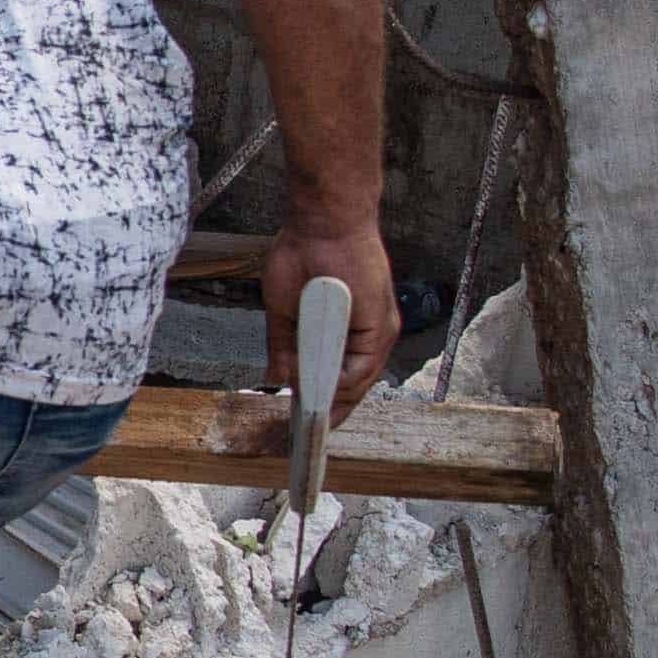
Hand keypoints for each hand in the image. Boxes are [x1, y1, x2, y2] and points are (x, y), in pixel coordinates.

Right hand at [255, 206, 398, 410]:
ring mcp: (375, 330)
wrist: (321, 222)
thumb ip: (282, 347)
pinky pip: (362, 367)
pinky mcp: (380, 326)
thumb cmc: (302, 255)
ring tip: (313, 423)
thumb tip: (276, 378)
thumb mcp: (283, 311)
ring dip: (335, 403)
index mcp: (344, 328)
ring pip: (359, 381)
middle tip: (310, 435)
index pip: (339, 376)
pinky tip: (321, 396)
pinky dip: (342, 386)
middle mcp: (365, 333)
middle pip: (352, 385)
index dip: (323, 400)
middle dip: (331, 411)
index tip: (307, 422)